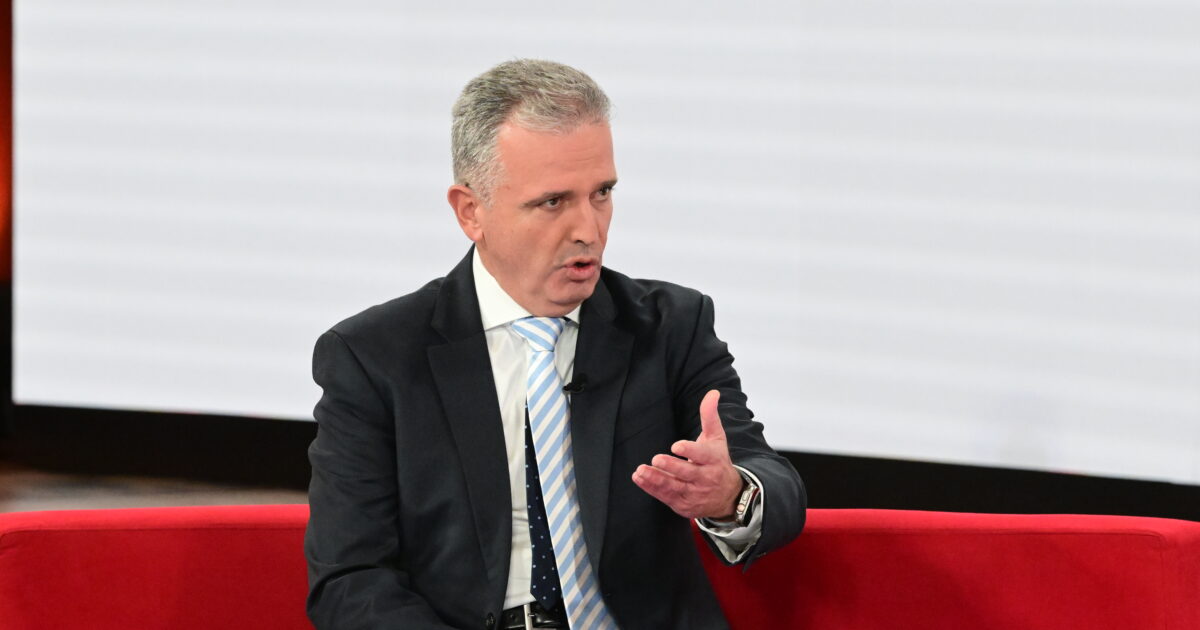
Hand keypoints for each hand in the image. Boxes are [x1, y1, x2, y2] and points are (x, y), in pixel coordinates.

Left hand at [632, 390, 744, 519]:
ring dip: (656, 479)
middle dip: (671, 467)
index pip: (702, 455)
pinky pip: (666, 497)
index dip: (690, 451)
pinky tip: (640, 478)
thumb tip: (713, 393)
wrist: (728, 497)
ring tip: (641, 471)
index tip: (676, 446)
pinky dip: (652, 489)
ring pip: (674, 487)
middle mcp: (705, 478)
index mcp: (713, 460)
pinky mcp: (684, 504)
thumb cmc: (718, 462)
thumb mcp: (717, 439)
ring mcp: (694, 493)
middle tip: (656, 459)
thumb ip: (710, 416)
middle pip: (687, 473)